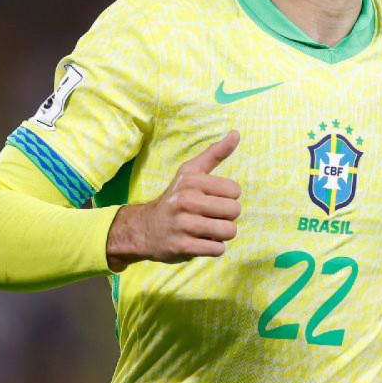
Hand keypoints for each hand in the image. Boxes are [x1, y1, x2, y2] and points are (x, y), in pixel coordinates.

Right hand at [106, 130, 242, 268]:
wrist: (145, 228)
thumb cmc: (175, 198)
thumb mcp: (191, 172)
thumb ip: (215, 153)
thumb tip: (236, 133)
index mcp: (191, 181)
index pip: (234, 190)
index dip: (228, 197)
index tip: (212, 199)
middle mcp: (186, 200)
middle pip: (234, 211)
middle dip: (226, 216)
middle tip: (210, 216)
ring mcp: (183, 225)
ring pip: (229, 231)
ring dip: (222, 233)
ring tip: (207, 229)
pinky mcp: (182, 246)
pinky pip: (217, 249)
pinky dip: (213, 247)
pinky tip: (200, 241)